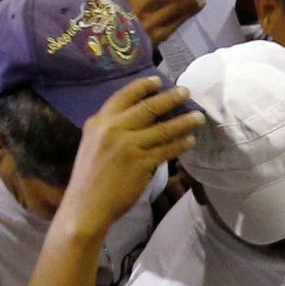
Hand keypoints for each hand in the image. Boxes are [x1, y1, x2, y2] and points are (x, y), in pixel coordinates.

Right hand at [55, 78, 203, 239]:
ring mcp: (128, 146)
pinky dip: (180, 144)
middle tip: (186, 91)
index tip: (158, 80)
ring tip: (198, 116)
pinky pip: (166, 150)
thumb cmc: (90, 177)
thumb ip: (110, 129)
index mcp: (98, 122)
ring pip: (162, 129)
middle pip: (148, 108)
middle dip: (170, 98)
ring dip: (184, 121)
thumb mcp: (92, 144)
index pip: (123, 96)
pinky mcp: (141, 163)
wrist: (86, 205)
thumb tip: (138, 119)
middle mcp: (113, 129)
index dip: (143, 86)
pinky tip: (191, 140)